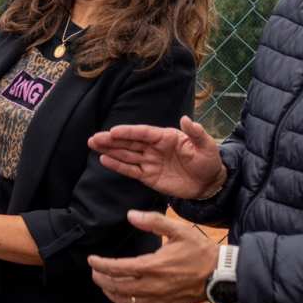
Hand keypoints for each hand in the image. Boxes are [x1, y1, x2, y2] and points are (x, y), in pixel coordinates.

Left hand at [87, 211, 218, 302]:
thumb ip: (153, 221)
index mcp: (153, 266)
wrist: (222, 275)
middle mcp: (152, 286)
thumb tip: (131, 215)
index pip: (117, 268)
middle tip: (95, 271)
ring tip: (105, 284)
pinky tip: (123, 300)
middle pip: (116, 286)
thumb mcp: (179, 230)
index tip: (92, 260)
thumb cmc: (200, 251)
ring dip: (110, 293)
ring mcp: (158, 300)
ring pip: (124, 301)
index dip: (100, 265)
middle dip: (101, 279)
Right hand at [88, 116, 222, 199]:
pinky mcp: (148, 176)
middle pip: (130, 143)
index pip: (144, 133)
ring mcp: (150, 162)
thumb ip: (196, 133)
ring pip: (126, 155)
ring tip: (93, 145)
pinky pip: (130, 170)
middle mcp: (154, 147)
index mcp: (166, 137)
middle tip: (94, 138)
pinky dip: (117, 166)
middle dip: (111, 140)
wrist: (209, 183)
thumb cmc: (209, 161)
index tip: (114, 131)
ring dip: (110, 151)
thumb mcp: (206, 146)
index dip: (129, 132)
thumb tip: (186, 119)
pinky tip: (104, 160)